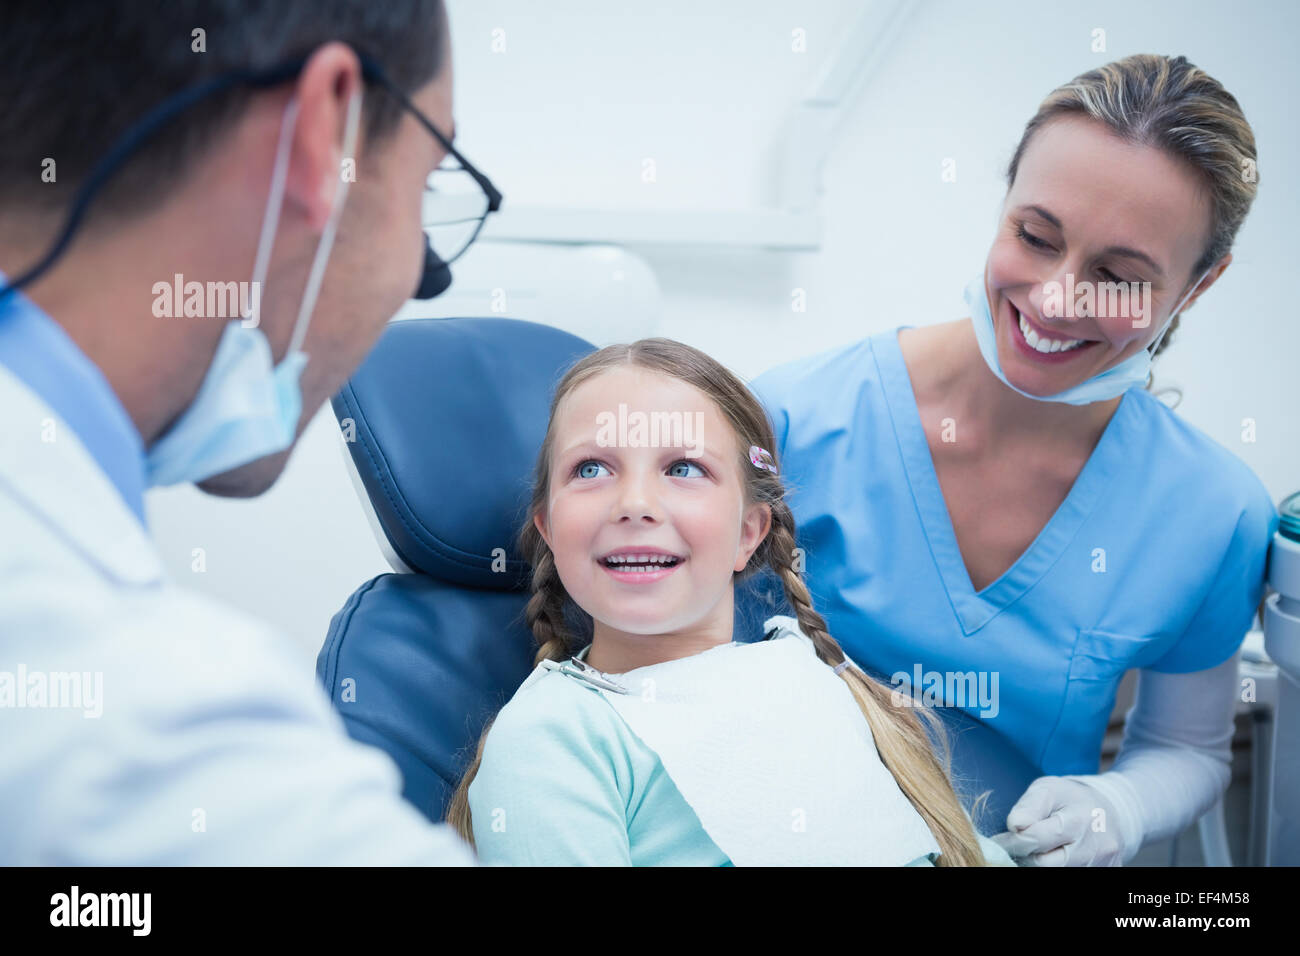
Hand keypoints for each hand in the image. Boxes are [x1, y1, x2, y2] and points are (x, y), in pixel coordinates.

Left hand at [990, 775, 1127, 865]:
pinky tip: (1053, 856)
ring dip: (1041, 864)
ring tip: (1037, 850)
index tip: (1000, 841)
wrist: (1111, 812)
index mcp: (1078, 820)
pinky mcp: (1108, 872)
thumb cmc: (1072, 800)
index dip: (1013, 842)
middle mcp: (1094, 847)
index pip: (1036, 839)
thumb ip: (1029, 806)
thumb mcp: (1048, 790)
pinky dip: (1057, 867)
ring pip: (1058, 873)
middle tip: (1017, 848)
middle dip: (1027, 856)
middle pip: (1047, 865)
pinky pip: (1073, 875)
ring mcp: (1103, 864)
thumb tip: (1014, 825)